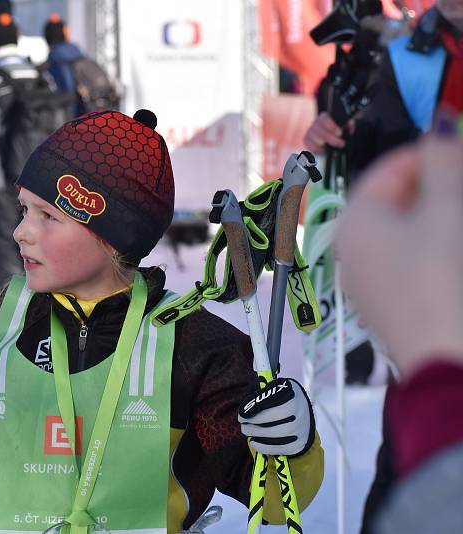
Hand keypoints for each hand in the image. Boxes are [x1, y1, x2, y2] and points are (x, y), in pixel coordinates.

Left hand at [238, 378, 314, 456]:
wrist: (302, 416)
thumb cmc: (280, 400)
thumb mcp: (272, 389)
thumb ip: (259, 393)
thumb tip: (246, 406)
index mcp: (291, 392)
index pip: (271, 398)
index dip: (254, 406)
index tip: (242, 414)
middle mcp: (299, 410)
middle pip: (273, 417)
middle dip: (253, 420)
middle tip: (242, 421)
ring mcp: (300, 429)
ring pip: (275, 434)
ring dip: (255, 433)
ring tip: (246, 430)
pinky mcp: (299, 444)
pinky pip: (278, 447)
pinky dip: (262, 446)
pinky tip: (253, 441)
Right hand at [304, 111, 345, 152]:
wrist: (336, 142)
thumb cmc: (342, 134)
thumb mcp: (348, 128)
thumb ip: (349, 125)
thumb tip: (350, 123)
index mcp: (324, 117)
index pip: (324, 118)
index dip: (331, 126)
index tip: (340, 133)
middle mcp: (315, 123)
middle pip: (317, 129)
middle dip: (330, 138)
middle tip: (341, 144)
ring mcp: (309, 132)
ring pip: (312, 137)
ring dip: (323, 144)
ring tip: (333, 147)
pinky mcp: (306, 141)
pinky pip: (309, 145)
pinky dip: (317, 149)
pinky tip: (325, 150)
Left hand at [335, 123, 462, 378]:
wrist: (441, 356)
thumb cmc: (440, 277)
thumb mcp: (446, 211)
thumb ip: (443, 163)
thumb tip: (439, 121)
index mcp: (354, 219)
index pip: (390, 167)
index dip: (431, 154)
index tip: (461, 150)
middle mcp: (349, 246)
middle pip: (396, 199)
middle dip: (438, 187)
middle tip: (462, 185)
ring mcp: (364, 278)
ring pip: (404, 230)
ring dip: (438, 216)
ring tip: (458, 216)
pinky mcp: (384, 302)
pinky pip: (407, 259)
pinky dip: (432, 246)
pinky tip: (452, 251)